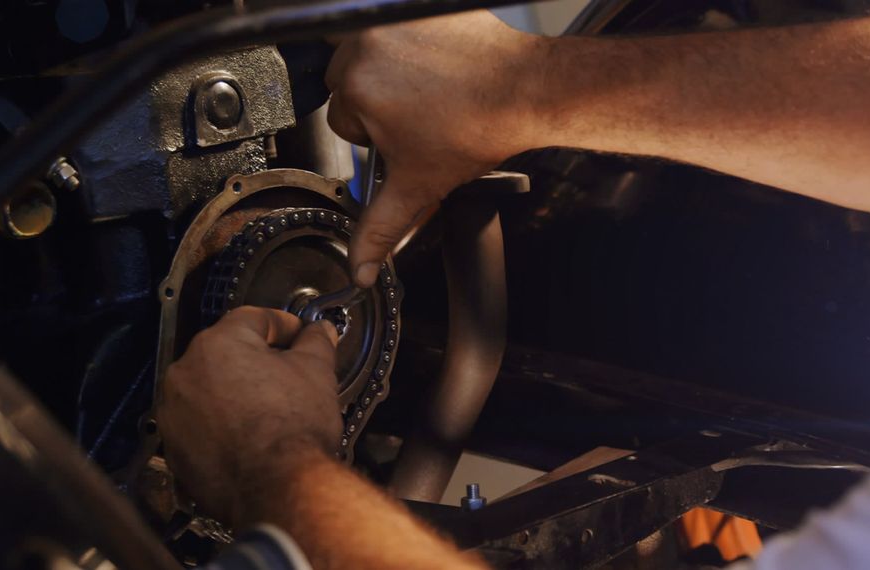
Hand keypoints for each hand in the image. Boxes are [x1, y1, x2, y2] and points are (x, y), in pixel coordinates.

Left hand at [157, 307, 340, 523]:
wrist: (276, 487)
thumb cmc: (293, 426)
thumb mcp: (316, 371)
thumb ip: (315, 342)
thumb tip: (319, 331)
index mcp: (218, 344)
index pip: (253, 319)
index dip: (283, 325)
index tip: (300, 336)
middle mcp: (185, 373)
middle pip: (226, 354)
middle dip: (256, 360)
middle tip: (287, 373)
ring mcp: (175, 413)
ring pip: (209, 390)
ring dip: (235, 392)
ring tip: (269, 408)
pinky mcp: (174, 448)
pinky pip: (200, 425)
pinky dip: (221, 425)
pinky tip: (250, 435)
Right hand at [325, 10, 544, 286]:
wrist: (526, 91)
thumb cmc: (479, 130)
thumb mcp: (419, 187)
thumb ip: (381, 228)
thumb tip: (358, 267)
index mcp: (356, 89)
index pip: (343, 120)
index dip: (377, 137)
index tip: (407, 135)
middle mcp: (365, 46)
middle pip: (351, 84)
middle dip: (380, 103)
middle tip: (422, 117)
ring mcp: (390, 22)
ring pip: (370, 55)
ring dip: (392, 72)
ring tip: (432, 92)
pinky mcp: (413, 6)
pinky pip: (395, 28)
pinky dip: (412, 45)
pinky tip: (440, 68)